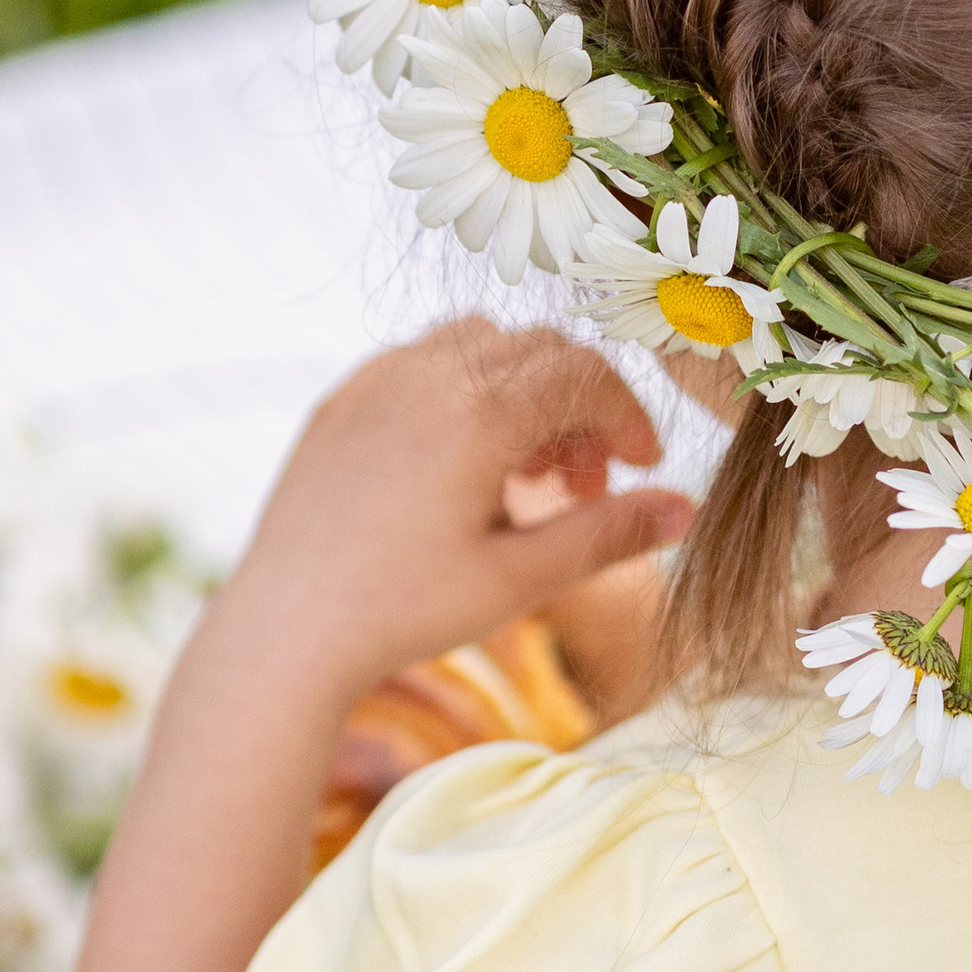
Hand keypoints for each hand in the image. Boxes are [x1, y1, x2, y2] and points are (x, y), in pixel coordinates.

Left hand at [207, 321, 692, 705]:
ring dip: (523, 390)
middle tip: (580, 487)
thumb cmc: (402, 611)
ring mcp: (375, 380)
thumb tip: (686, 509)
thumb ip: (606, 534)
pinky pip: (421, 359)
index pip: (585, 375)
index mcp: (477, 413)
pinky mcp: (340, 399)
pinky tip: (460, 465)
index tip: (642, 469)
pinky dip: (463, 390)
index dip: (628, 416)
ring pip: (480, 343)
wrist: (285, 629)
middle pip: (539, 350)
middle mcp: (425, 375)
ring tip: (521, 475)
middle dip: (580, 406)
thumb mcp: (519, 580)